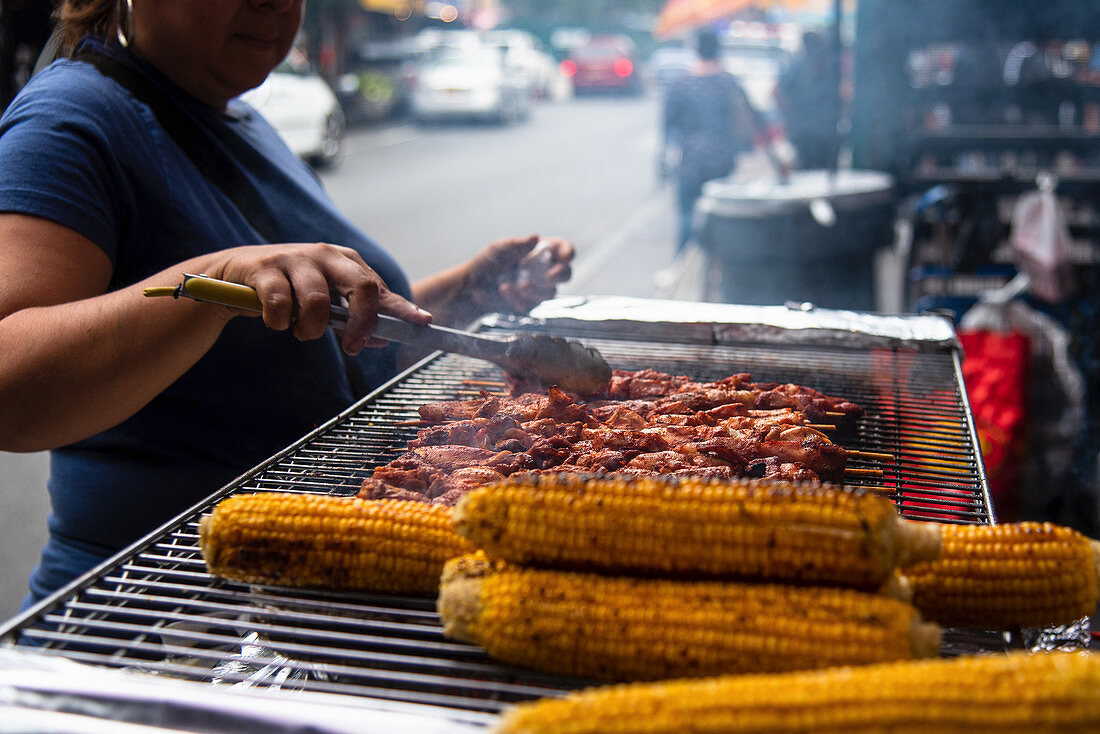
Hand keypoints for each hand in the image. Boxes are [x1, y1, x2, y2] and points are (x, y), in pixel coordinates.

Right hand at [210, 242, 430, 354]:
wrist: (235, 275)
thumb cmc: (290, 289)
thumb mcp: (327, 300)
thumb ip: (353, 318)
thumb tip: (380, 340)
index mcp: (346, 262)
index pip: (379, 287)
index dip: (401, 307)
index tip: (422, 323)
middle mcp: (326, 255)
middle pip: (360, 287)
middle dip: (360, 324)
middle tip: (352, 348)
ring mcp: (295, 259)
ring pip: (318, 303)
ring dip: (310, 329)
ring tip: (300, 331)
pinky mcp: (265, 268)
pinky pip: (281, 306)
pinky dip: (279, 322)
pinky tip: (275, 320)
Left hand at [466, 235, 573, 313]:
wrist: (472, 285)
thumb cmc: (488, 261)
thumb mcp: (499, 248)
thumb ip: (517, 244)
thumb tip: (536, 237)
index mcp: (541, 252)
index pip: (564, 250)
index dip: (568, 253)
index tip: (565, 258)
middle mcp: (544, 270)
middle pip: (566, 274)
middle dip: (560, 275)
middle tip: (549, 278)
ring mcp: (538, 289)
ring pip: (550, 293)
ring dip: (536, 290)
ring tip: (519, 285)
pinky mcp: (529, 304)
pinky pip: (531, 305)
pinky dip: (518, 298)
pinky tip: (505, 290)